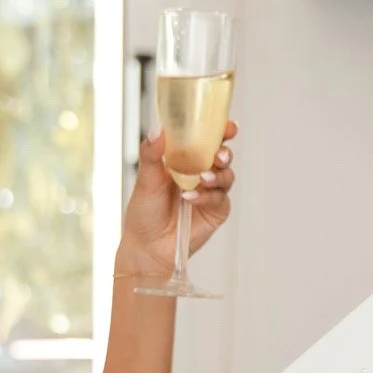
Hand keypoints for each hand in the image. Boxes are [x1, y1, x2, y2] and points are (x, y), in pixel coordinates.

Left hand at [115, 123, 238, 278]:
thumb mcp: (145, 179)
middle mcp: (201, 173)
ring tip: (202, 180)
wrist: (148, 246)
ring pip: (226, 176)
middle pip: (222, 155)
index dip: (219, 131)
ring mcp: (211, 192)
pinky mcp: (216, 211)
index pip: (206, 140)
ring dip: (217, 175)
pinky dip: (207, 196)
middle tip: (217, 156)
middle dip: (224, 152)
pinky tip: (190, 199)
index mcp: (185, 159)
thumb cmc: (144, 212)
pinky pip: (219, 198)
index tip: (227, 126)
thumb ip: (151, 154)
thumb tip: (158, 130)